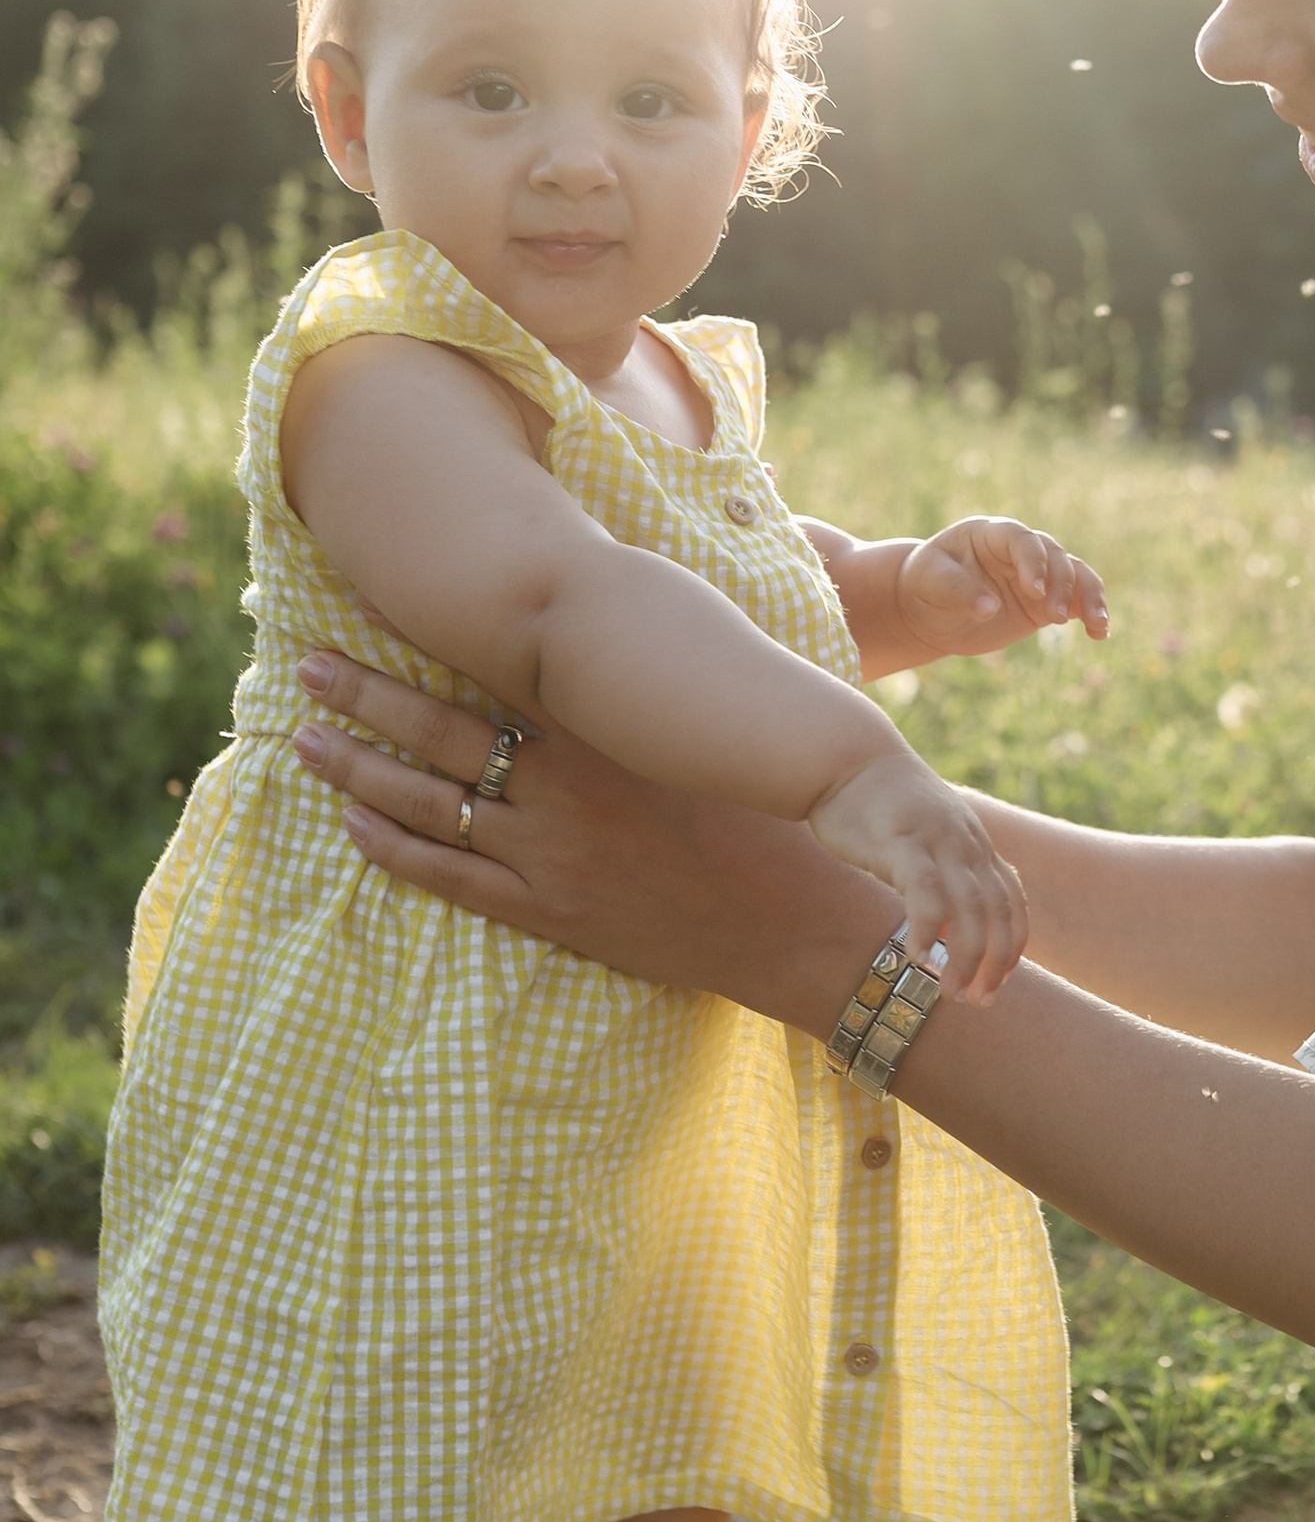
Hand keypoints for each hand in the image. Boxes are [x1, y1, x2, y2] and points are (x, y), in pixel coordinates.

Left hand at [286, 648, 890, 1028]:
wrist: (801, 922)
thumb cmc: (772, 816)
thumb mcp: (709, 733)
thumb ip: (646, 692)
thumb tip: (602, 637)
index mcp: (606, 730)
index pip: (494, 670)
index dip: (426, 638)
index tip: (370, 600)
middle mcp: (566, 787)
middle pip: (439, 734)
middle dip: (366, 696)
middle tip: (306, 666)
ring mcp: (553, 854)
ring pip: (431, 806)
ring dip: (362, 772)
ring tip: (307, 740)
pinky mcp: (554, 911)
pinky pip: (454, 879)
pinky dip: (399, 851)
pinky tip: (355, 827)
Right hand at [807, 755, 1028, 997]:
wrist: (845, 758)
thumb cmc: (879, 804)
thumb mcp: (927, 836)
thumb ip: (945, 871)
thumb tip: (948, 921)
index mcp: (974, 845)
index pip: (1012, 902)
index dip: (1013, 946)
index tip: (1000, 982)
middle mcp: (965, 844)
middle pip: (998, 913)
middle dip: (995, 963)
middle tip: (979, 1001)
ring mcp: (936, 841)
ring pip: (969, 909)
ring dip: (966, 958)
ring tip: (951, 993)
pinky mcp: (901, 841)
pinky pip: (925, 892)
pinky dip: (928, 929)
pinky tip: (918, 957)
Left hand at [895, 518, 1108, 659]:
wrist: (931, 609)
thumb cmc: (926, 585)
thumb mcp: (931, 582)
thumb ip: (958, 590)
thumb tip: (990, 607)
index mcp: (991, 534)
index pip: (1021, 539)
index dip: (1032, 561)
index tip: (1034, 591)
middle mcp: (1020, 550)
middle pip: (1054, 556)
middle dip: (1060, 584)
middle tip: (1054, 617)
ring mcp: (1037, 575)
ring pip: (1075, 575)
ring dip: (1088, 597)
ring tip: (1096, 624)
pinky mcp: (1045, 601)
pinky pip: (1077, 600)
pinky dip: (1091, 613)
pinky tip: (1100, 633)